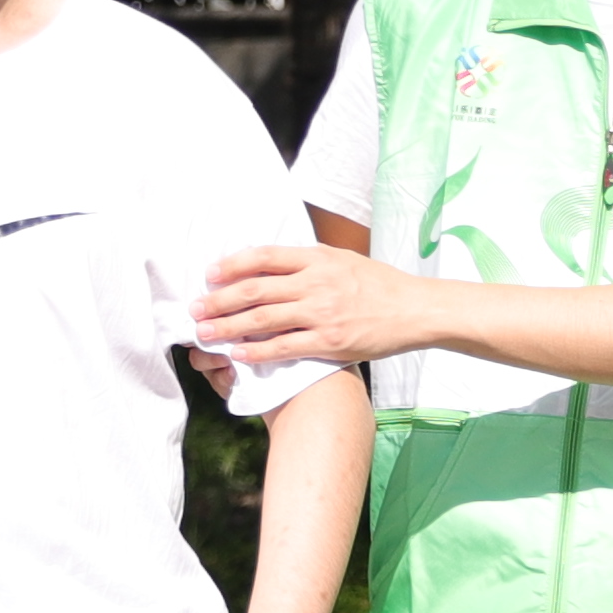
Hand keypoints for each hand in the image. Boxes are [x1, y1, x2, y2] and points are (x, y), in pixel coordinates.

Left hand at [192, 240, 434, 369]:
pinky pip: (284, 347)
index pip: (264, 257)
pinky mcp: (329, 342)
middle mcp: (316, 283)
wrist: (416, 311)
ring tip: (205, 333)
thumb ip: (311, 262)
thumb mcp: (345, 261)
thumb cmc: (381, 286)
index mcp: (318, 259)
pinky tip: (238, 355)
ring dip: (228, 327)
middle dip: (219, 300)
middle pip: (255, 289)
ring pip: (262, 319)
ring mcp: (321, 314)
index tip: (210, 274)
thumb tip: (274, 264)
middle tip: (196, 309)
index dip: (232, 265)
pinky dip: (256, 352)